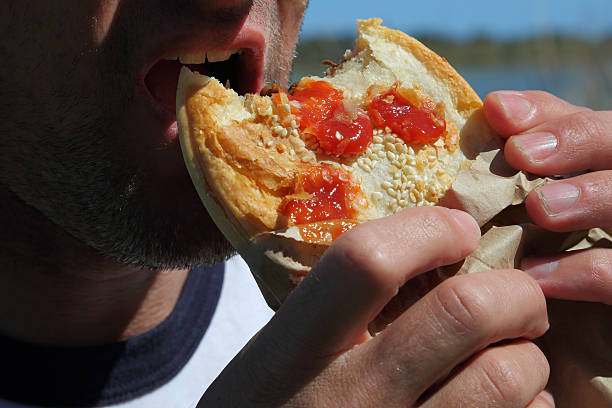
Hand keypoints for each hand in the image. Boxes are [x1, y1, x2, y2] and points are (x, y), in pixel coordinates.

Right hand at [199, 207, 550, 406]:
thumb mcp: (269, 362)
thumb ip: (325, 314)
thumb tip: (416, 254)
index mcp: (290, 355)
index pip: (366, 263)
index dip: (427, 232)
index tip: (459, 232)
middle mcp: (346, 402)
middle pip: (461, 313)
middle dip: (511, 292)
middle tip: (514, 297)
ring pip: (504, 379)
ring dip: (527, 357)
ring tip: (513, 356)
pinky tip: (512, 406)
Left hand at [484, 91, 611, 304]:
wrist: (546, 364)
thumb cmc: (518, 286)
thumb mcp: (507, 227)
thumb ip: (505, 179)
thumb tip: (484, 120)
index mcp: (590, 177)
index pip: (585, 123)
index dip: (549, 113)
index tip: (498, 113)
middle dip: (579, 137)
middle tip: (523, 155)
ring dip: (596, 195)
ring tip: (542, 208)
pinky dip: (592, 271)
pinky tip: (539, 278)